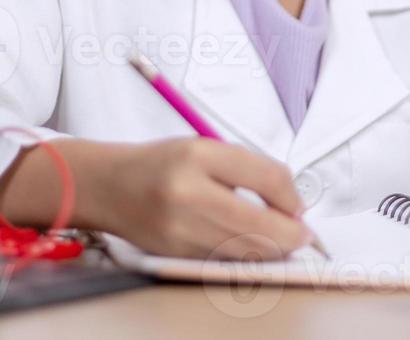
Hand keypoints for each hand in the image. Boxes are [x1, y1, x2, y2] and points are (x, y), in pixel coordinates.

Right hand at [0, 137, 310, 259]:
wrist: (108, 186)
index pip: (264, 179)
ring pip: (246, 251)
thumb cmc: (161, 164)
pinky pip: (224, 262)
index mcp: (197, 158)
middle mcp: (187, 196)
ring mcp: (179, 231)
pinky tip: (250, 247)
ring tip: (278, 239)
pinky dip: (245, 257)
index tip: (299, 206)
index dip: (292, 197)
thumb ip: (252, 170)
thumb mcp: (206, 149)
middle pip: (259, 226)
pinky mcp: (175, 255)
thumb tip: (293, 203)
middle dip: (290, 234)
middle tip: (301, 233)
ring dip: (271, 249)